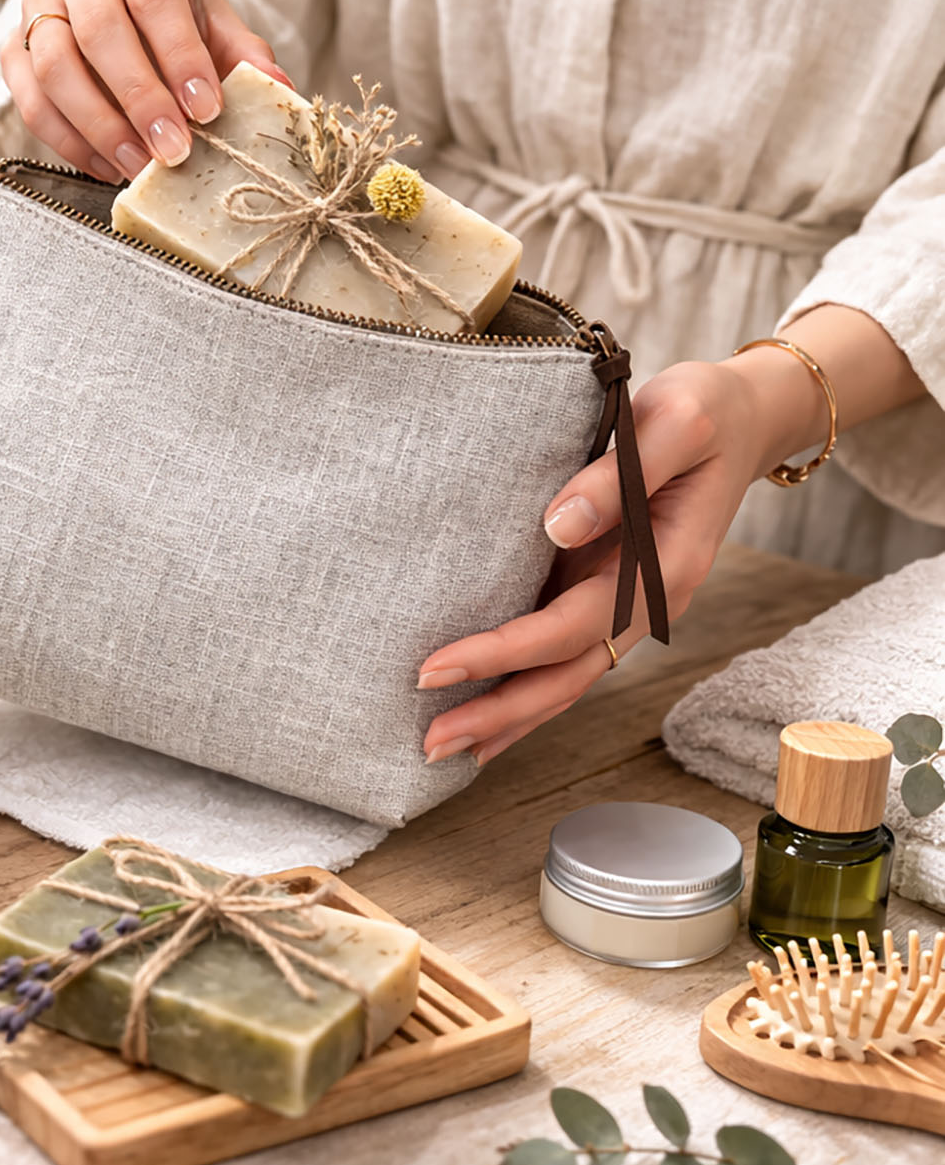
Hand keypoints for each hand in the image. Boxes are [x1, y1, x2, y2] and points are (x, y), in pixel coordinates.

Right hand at [1, 0, 290, 183]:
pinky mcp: (12, 48)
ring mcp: (36, 3)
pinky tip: (109, 166)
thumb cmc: (170, 12)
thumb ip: (242, 52)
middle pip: (97, 29)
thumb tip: (279, 87)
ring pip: (53, 67)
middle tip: (175, 150)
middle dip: (140, 99)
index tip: (207, 110)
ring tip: (141, 166)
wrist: (114, 2)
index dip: (180, 55)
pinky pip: (30, 101)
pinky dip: (70, 142)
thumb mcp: (211, 19)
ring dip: (100, 126)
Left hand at [414, 350, 830, 767]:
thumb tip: (556, 525)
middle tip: (426, 745)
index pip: (570, 627)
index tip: (436, 667)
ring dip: (505, 717)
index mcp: (664, 569)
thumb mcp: (673, 425)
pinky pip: (558, 654)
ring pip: (562, 678)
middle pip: (565, 676)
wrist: (738, 419)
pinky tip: (480, 715)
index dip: (503, 653)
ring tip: (439, 750)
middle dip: (496, 714)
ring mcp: (621, 602)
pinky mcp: (600, 590)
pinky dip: (519, 687)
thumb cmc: (703, 413)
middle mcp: (643, 602)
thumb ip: (618, 476)